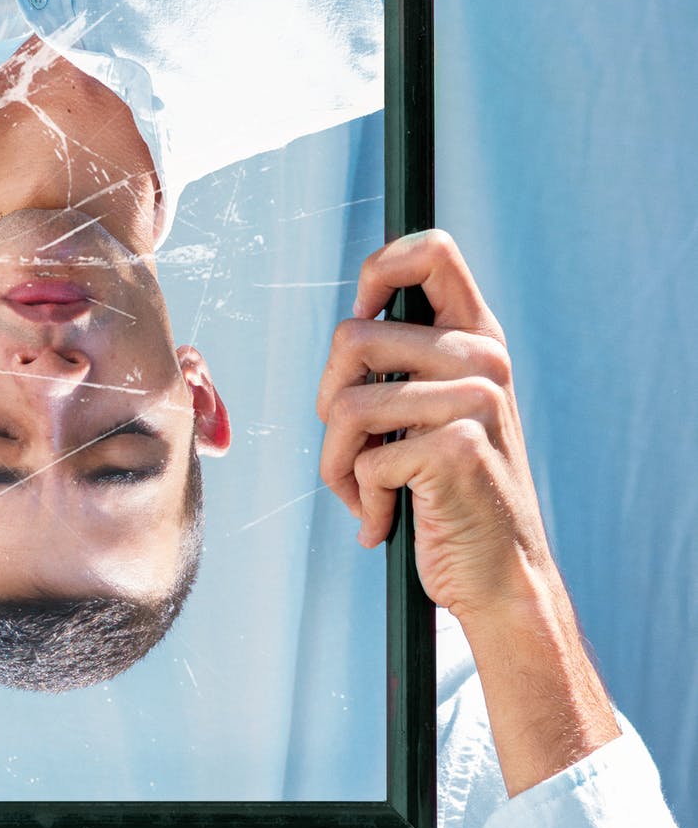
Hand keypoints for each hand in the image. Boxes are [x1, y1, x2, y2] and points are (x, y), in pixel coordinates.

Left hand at [316, 229, 549, 620]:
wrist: (500, 576)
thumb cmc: (451, 491)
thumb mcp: (439, 409)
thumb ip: (408, 359)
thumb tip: (351, 322)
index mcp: (477, 338)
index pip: (432, 251)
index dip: (378, 271)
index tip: (362, 316)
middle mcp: (483, 360)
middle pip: (350, 337)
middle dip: (327, 400)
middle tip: (351, 446)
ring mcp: (476, 401)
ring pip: (344, 404)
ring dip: (337, 460)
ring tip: (365, 488)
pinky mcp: (457, 448)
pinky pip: (364, 460)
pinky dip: (360, 497)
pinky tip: (387, 516)